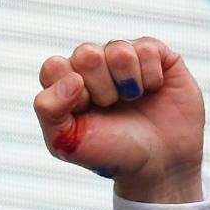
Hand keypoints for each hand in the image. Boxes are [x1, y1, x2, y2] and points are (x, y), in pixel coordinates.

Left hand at [33, 38, 204, 202]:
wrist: (160, 161)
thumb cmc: (110, 152)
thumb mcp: (68, 142)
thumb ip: (48, 110)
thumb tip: (72, 78)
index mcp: (64, 83)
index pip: (54, 66)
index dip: (70, 93)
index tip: (84, 113)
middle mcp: (91, 65)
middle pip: (86, 54)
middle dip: (101, 89)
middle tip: (110, 107)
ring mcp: (122, 56)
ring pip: (118, 49)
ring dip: (127, 83)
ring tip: (131, 99)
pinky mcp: (154, 53)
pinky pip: (146, 48)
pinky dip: (150, 77)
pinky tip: (152, 90)